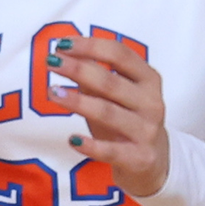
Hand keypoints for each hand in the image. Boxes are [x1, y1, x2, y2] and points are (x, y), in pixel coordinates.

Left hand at [45, 36, 169, 197]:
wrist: (153, 162)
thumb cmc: (126, 119)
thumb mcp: (114, 95)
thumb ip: (94, 74)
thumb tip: (64, 52)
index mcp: (148, 80)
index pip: (120, 55)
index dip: (91, 46)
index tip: (62, 43)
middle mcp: (152, 103)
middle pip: (111, 82)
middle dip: (78, 69)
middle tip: (51, 63)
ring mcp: (147, 131)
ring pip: (108, 113)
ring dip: (78, 102)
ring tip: (53, 93)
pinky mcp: (140, 158)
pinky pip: (111, 151)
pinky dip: (91, 145)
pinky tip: (72, 140)